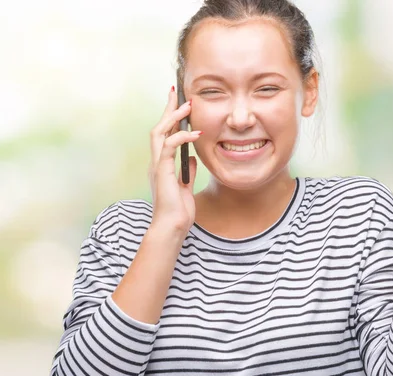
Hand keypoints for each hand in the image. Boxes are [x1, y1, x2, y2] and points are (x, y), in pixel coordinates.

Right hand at [148, 87, 202, 232]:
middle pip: (158, 127)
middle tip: (178, 92)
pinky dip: (182, 137)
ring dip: (174, 117)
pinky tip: (196, 133)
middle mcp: (156, 161)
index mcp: (161, 164)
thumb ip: (187, 170)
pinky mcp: (162, 171)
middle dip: (168, 108)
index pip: (163, 134)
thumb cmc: (178, 211)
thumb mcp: (186, 186)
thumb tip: (192, 157)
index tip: (177, 100)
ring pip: (160, 132)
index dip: (169, 116)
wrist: (172, 227)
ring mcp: (157, 165)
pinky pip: (169, 146)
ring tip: (188, 106)